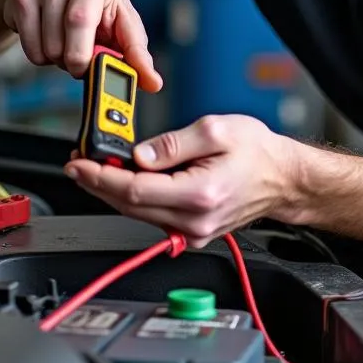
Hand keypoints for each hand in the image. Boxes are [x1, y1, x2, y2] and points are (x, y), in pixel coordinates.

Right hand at [1, 0, 161, 88]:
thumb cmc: (96, 3)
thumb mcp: (121, 20)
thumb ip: (137, 51)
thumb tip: (153, 83)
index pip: (82, 21)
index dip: (85, 56)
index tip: (90, 71)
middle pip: (61, 43)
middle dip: (75, 62)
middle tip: (84, 56)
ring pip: (46, 50)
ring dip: (60, 60)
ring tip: (69, 42)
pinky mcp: (17, 0)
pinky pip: (30, 50)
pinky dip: (42, 55)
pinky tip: (50, 37)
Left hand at [64, 115, 299, 247]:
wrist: (284, 178)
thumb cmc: (258, 152)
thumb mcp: (216, 130)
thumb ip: (173, 143)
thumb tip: (139, 155)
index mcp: (200, 194)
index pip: (135, 191)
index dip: (101, 178)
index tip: (79, 164)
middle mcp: (194, 221)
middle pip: (130, 207)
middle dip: (98, 184)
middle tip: (79, 163)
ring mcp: (193, 232)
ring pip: (139, 214)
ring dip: (114, 192)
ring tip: (97, 167)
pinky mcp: (192, 233)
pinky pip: (154, 217)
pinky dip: (135, 200)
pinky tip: (127, 180)